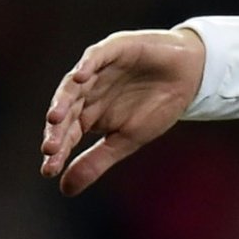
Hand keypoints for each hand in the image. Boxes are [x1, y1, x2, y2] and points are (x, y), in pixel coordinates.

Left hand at [40, 28, 205, 195]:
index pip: (66, 134)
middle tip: (50, 150)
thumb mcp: (126, 141)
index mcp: (88, 115)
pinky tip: (80, 78)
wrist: (188, 77)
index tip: (50, 171)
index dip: (58, 151)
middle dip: (56, 131)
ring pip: (73, 85)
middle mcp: (87, 92)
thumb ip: (95, 162)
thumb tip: (65, 190)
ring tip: (55, 118)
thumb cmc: (157, 108)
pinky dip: (87, 65)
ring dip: (63, 100)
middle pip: (65, 111)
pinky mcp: (113, 48)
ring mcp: (97, 70)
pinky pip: (95, 56)